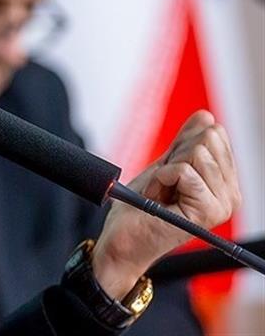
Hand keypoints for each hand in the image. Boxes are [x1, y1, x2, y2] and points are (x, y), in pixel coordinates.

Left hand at [92, 110, 240, 298]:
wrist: (122, 238)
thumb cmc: (140, 207)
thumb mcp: (165, 165)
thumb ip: (186, 142)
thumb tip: (206, 116)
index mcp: (225, 182)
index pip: (215, 133)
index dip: (181, 146)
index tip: (169, 172)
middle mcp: (231, 194)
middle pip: (208, 138)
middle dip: (175, 156)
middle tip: (163, 185)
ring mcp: (223, 205)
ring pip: (197, 152)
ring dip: (166, 170)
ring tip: (160, 194)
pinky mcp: (208, 213)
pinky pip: (184, 171)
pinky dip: (161, 179)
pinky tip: (157, 199)